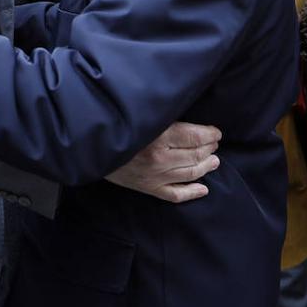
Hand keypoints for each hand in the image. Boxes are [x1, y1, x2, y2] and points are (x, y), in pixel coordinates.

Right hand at [105, 122, 221, 202]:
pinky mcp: (149, 188)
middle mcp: (160, 158)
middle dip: (210, 148)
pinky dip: (192, 192)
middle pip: (196, 154)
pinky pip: (176, 194)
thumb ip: (162, 114)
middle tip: (214, 143)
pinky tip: (203, 188)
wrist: (91, 147)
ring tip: (214, 161)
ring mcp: (155, 176)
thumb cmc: (116, 125)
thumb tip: (186, 112)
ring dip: (206, 166)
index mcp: (159, 137)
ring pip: (191, 173)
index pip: (195, 136)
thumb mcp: (140, 114)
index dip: (210, 134)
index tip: (216, 131)